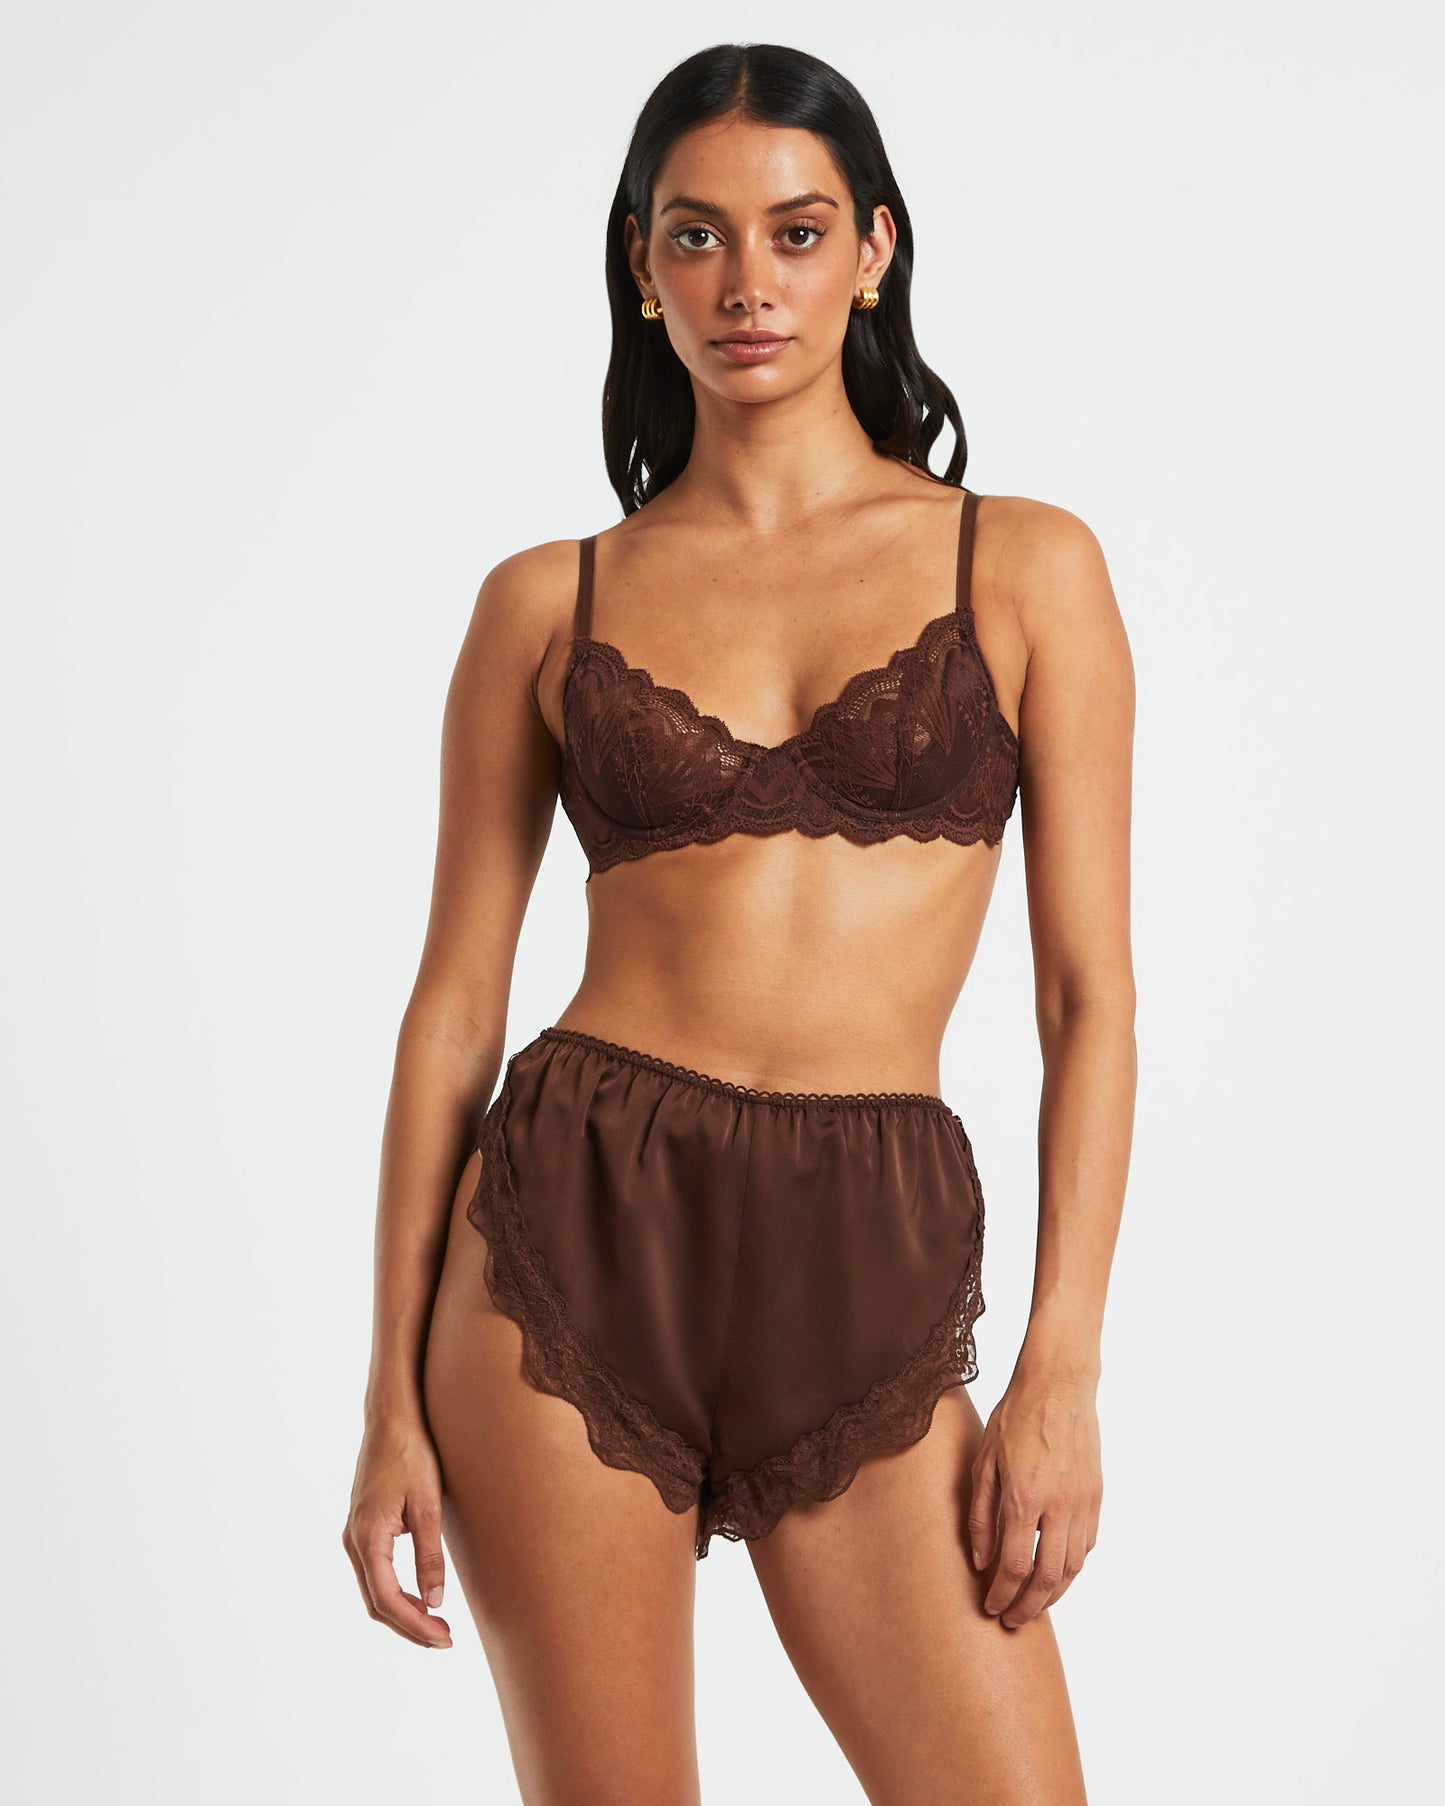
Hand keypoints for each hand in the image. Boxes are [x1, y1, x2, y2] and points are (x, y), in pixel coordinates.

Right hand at [342, 1416, 453, 1648]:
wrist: (392, 1418)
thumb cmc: (412, 1455)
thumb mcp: (428, 1506)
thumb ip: (429, 1556)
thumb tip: (433, 1602)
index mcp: (367, 1538)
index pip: (388, 1600)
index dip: (416, 1625)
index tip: (444, 1638)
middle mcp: (353, 1541)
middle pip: (377, 1603)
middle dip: (410, 1626)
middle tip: (445, 1638)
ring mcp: (354, 1534)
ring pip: (374, 1590)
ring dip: (402, 1612)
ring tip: (436, 1623)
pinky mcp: (362, 1527)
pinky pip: (374, 1572)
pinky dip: (395, 1592)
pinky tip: (420, 1595)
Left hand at [967, 1368, 1101, 1628]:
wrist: (1058, 1385)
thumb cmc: (1015, 1417)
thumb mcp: (984, 1462)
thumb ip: (981, 1515)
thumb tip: (980, 1562)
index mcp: (1024, 1497)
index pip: (1014, 1566)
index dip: (1002, 1595)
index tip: (991, 1607)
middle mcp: (1057, 1505)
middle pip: (1047, 1577)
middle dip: (1028, 1607)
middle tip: (1012, 1620)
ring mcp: (1082, 1502)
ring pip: (1072, 1567)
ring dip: (1054, 1594)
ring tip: (1034, 1606)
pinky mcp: (1096, 1495)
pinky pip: (1087, 1545)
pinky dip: (1072, 1567)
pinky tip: (1056, 1572)